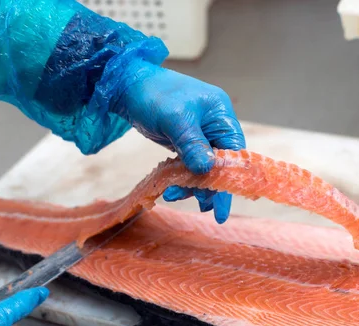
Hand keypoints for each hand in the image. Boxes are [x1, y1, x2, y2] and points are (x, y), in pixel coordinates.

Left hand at [114, 60, 245, 223]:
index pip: (233, 152)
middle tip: (202, 208)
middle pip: (221, 163)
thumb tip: (206, 171)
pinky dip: (183, 177)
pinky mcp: (185, 139)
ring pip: (204, 166)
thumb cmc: (153, 94)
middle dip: (210, 186)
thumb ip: (192, 145)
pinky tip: (173, 188)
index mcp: (220, 114)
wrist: (125, 83)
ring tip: (175, 196)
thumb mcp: (175, 120)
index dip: (230, 181)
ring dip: (193, 184)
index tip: (222, 207)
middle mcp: (214, 124)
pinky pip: (190, 163)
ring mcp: (200, 132)